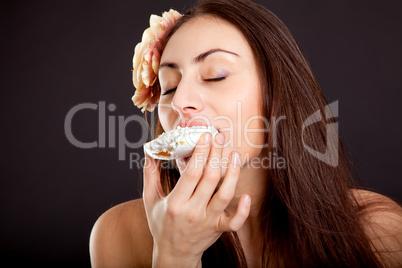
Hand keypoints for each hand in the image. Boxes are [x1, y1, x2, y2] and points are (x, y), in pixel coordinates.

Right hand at [142, 133, 250, 267]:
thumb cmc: (161, 224)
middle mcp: (193, 212)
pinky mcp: (218, 229)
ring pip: (225, 195)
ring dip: (232, 173)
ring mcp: (207, 221)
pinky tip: (247, 195)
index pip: (191, 173)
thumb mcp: (150, 200)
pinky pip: (234, 222)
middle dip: (216, 154)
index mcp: (175, 203)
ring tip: (234, 154)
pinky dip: (243, 210)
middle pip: (210, 178)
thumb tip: (149, 151)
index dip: (200, 153)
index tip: (205, 136)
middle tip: (220, 137)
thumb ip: (150, 174)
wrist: (173, 255)